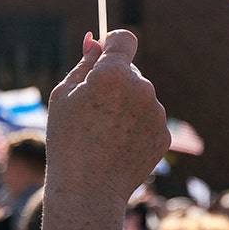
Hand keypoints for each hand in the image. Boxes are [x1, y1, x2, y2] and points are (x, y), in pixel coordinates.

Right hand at [44, 30, 169, 207]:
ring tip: (104, 134)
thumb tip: (95, 40)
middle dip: (115, 82)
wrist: (88, 190)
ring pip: (141, 97)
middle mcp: (142, 88)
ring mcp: (157, 112)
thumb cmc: (67, 140)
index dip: (113, 44)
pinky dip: (136, 127)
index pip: (124, 39)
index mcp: (113, 74)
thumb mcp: (63, 96)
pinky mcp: (165, 134)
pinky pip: (149, 119)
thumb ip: (84, 64)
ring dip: (127, 105)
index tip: (104, 55)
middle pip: (130, 72)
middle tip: (93, 111)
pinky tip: (119, 146)